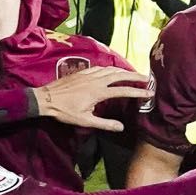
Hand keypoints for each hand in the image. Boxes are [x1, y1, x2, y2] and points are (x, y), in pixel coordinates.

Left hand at [31, 64, 149, 131]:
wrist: (46, 99)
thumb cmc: (65, 112)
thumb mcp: (85, 121)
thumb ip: (105, 124)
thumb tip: (121, 127)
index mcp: (99, 92)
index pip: (123, 90)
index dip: (138, 92)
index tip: (149, 93)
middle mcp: (96, 80)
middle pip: (120, 75)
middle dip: (135, 76)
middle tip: (147, 78)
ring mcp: (89, 74)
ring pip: (111, 69)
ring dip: (124, 71)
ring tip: (133, 74)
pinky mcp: (83, 72)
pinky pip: (101, 67)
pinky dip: (111, 68)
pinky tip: (113, 71)